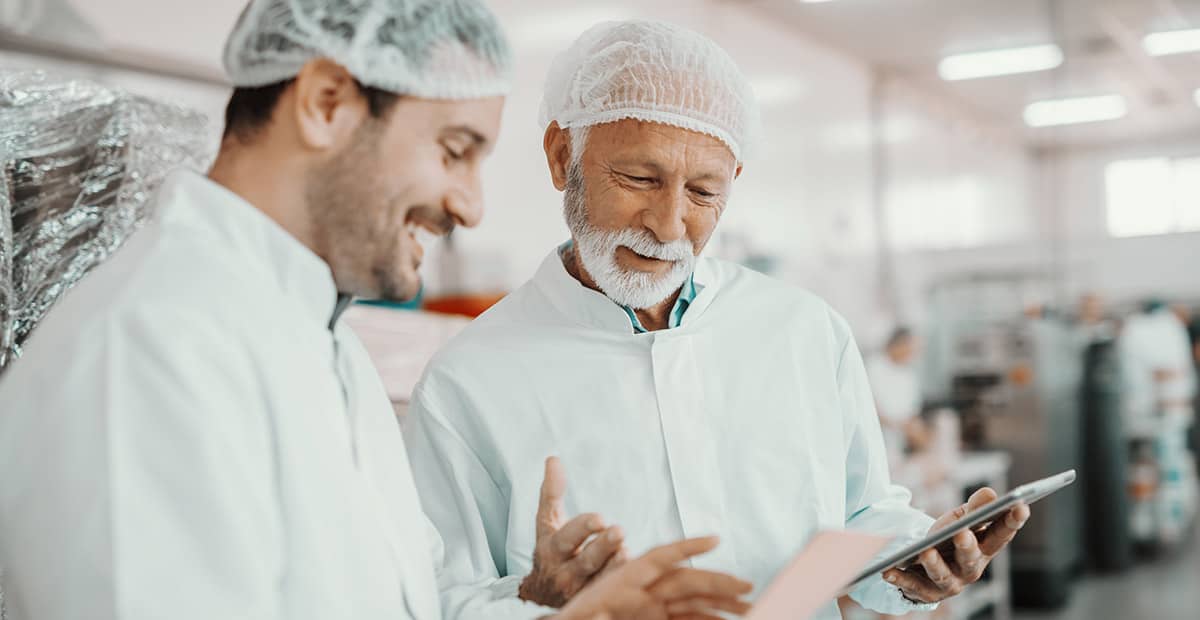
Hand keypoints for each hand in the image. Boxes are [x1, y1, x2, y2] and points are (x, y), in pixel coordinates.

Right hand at [520, 457, 627, 606]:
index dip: (583, 528)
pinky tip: (642, 571)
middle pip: (587, 561)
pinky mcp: (597, 603)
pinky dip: (627, 584)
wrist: (542, 594)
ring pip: (602, 581)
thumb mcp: (547, 522)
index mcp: (552, 549)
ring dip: (617, 566)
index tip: (599, 518)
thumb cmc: (551, 550)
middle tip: (619, 532)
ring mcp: (582, 592)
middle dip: (603, 547)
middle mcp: (565, 573)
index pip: (567, 538)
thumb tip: (553, 459)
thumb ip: (552, 493)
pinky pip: (615, 596)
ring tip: (628, 552)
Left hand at [554, 536, 752, 619]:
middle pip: (687, 581)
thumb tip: (598, 616)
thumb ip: (591, 617)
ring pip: (695, 602)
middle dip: (718, 582)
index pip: (659, 558)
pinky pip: (689, 619)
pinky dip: (711, 619)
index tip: (714, 539)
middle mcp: (643, 592)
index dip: (687, 546)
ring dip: (722, 604)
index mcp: (623, 582)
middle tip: (747, 586)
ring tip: (750, 608)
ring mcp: (653, 608)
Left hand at [884, 488, 1029, 603]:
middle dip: (967, 547)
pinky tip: (888, 570)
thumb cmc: (948, 538)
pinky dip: (900, 579)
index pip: (1001, 535)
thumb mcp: (960, 519)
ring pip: (943, 576)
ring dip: (935, 564)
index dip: (1012, 521)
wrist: (925, 565)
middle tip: (962, 534)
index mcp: (984, 549)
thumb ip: (974, 508)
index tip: (1021, 505)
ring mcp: (949, 583)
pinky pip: (912, 586)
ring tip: (925, 552)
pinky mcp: (925, 592)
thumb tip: (990, 494)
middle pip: (971, 559)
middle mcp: (970, 569)